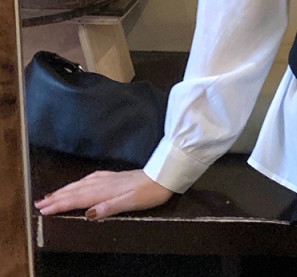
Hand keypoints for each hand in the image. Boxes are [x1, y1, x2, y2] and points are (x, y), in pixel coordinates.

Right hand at [33, 168, 174, 219]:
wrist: (165, 175)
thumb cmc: (150, 192)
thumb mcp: (132, 202)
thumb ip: (110, 207)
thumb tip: (87, 214)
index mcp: (106, 191)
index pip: (78, 199)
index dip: (60, 204)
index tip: (43, 209)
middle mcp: (105, 183)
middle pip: (76, 191)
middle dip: (57, 197)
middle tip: (38, 203)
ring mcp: (111, 178)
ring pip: (82, 184)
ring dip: (66, 189)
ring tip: (51, 195)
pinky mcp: (117, 176)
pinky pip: (92, 178)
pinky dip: (80, 182)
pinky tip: (80, 183)